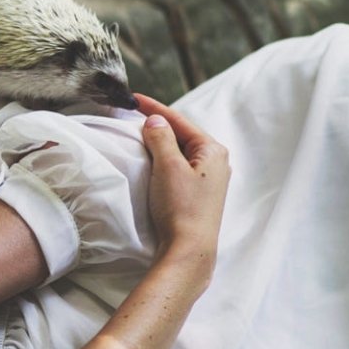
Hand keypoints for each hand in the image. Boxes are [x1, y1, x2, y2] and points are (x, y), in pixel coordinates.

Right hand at [133, 94, 229, 272]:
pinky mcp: (199, 195)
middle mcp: (216, 162)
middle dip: (158, 125)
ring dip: (160, 143)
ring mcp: (209, 180)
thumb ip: (161, 138)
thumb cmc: (181, 208)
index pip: (179, 121)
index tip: (134, 98)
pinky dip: (163, 160)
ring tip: (139, 136)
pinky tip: (151, 162)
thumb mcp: (168, 167)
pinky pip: (179, 167)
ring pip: (180, 152)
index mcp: (213, 150)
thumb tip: (155, 121)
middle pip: (181, 134)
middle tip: (133, 117)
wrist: (189, 250)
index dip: (155, 108)